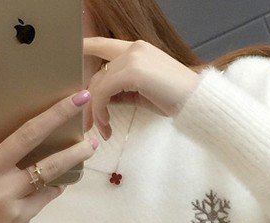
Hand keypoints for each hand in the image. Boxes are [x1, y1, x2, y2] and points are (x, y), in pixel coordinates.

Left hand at [82, 37, 200, 139]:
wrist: (197, 102)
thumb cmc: (175, 100)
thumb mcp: (143, 94)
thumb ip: (122, 91)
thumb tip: (103, 100)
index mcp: (137, 49)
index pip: (102, 45)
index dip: (84, 49)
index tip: (72, 62)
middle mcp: (133, 48)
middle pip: (97, 74)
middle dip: (89, 101)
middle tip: (89, 124)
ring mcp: (132, 57)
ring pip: (98, 84)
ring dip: (96, 111)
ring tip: (103, 130)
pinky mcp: (132, 71)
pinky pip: (104, 92)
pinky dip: (101, 111)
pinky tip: (107, 125)